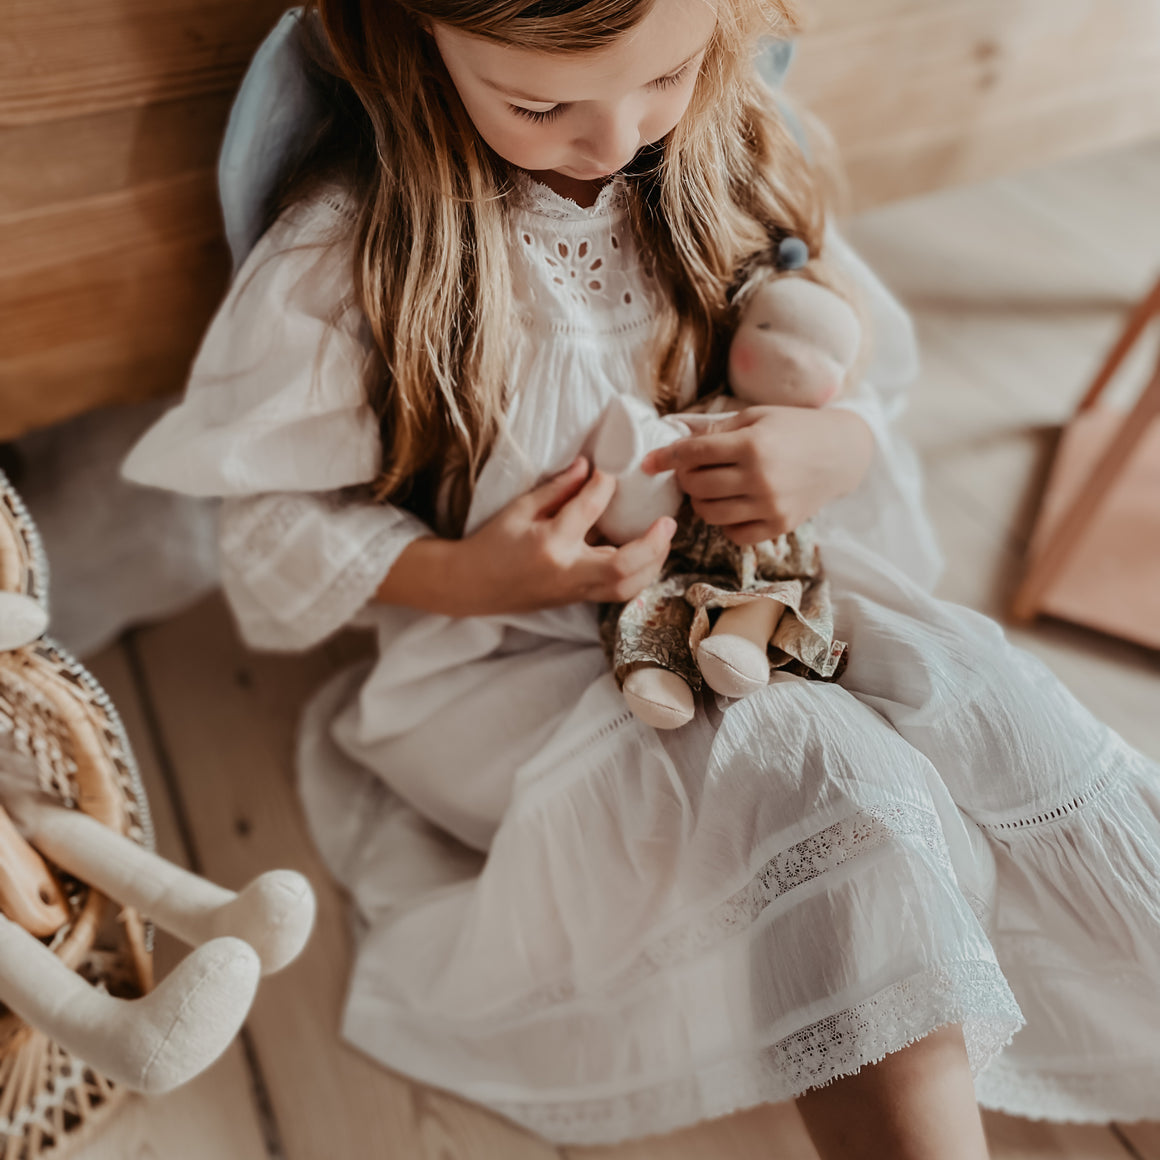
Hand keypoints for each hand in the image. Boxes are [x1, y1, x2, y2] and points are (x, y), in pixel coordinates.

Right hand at [378, 458, 676, 615]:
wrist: (471, 586)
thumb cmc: (491, 544)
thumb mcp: (519, 509)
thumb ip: (557, 488)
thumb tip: (588, 465)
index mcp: (548, 543)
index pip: (588, 510)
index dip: (604, 486)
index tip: (610, 472)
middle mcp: (566, 571)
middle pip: (623, 565)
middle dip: (652, 544)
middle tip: (668, 521)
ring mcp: (574, 590)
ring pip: (626, 587)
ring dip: (652, 564)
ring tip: (663, 540)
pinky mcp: (577, 600)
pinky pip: (616, 593)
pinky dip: (637, 577)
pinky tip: (646, 559)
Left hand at [642, 405, 872, 544]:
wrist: (841, 454)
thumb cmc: (795, 428)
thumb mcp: (757, 417)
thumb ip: (717, 429)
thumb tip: (676, 436)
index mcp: (752, 445)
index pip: (694, 454)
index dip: (666, 458)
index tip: (648, 462)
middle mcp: (759, 478)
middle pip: (697, 486)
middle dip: (685, 478)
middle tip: (690, 470)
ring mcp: (769, 506)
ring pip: (710, 513)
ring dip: (700, 502)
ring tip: (709, 488)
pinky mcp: (778, 526)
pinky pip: (733, 534)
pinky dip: (724, 522)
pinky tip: (731, 506)